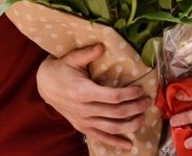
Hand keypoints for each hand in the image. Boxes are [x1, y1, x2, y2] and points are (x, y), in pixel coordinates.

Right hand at [35, 45, 151, 148]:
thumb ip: (87, 53)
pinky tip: (129, 145)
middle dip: (135, 108)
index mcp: (83, 91)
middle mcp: (84, 109)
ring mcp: (83, 120)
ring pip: (111, 128)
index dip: (129, 94)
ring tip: (143, 118)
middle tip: (148, 101)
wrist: (44, 85)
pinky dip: (116, 143)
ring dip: (130, 125)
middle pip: (116, 113)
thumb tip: (102, 46)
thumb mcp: (71, 58)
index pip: (112, 97)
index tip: (140, 89)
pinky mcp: (82, 127)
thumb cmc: (60, 69)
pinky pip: (101, 137)